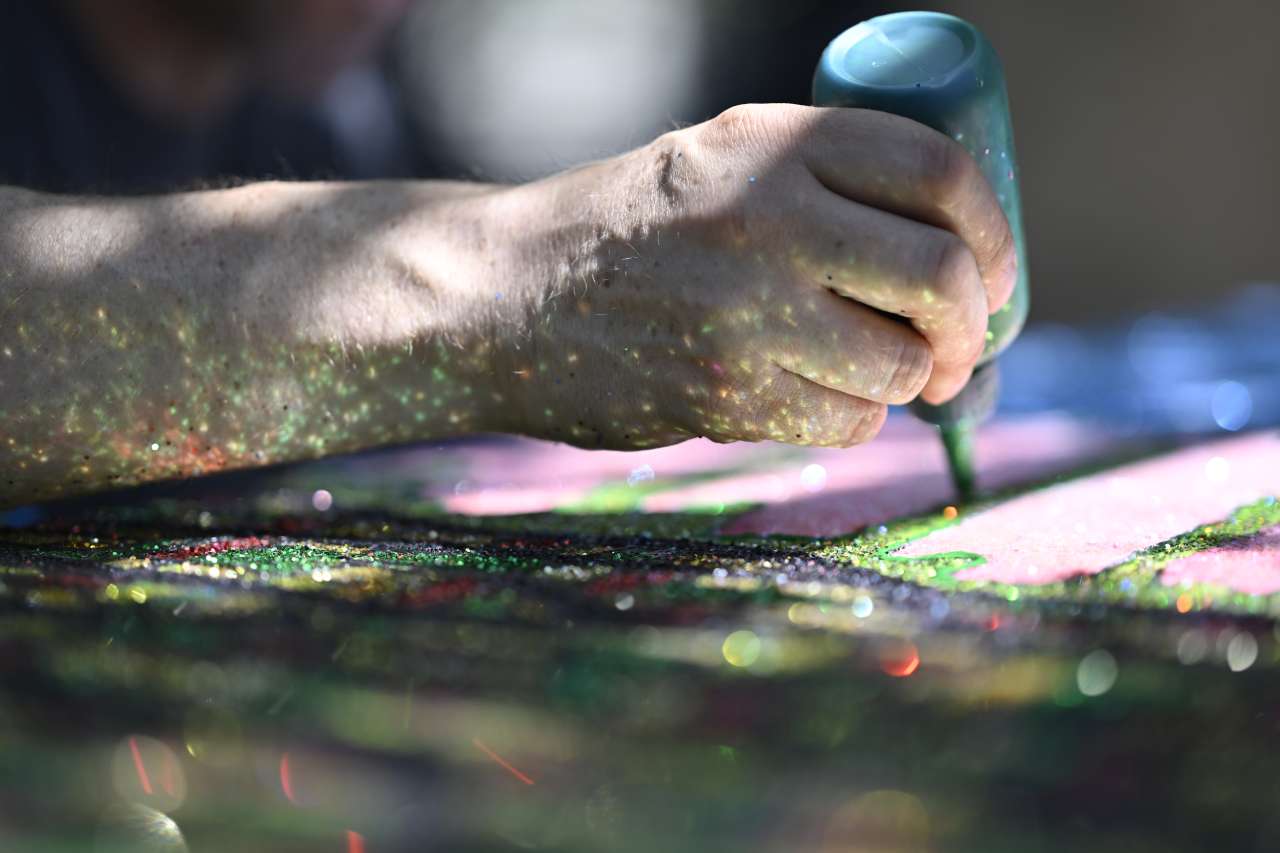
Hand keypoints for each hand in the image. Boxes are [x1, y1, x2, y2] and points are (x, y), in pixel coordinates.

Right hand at [486, 103, 1016, 449]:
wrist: (511, 293)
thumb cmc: (635, 230)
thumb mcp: (723, 161)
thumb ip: (825, 184)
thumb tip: (964, 260)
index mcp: (773, 141)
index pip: (936, 173)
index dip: (993, 232)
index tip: (996, 274)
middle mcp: (764, 214)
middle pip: (938, 275)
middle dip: (971, 325)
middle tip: (960, 348)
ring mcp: (742, 307)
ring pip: (898, 362)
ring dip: (910, 380)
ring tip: (878, 374)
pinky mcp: (722, 391)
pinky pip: (846, 419)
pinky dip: (854, 417)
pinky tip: (815, 396)